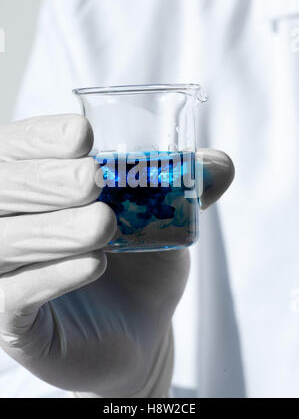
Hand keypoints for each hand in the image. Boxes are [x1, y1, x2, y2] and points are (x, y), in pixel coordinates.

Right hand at [0, 115, 233, 396]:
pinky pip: (14, 295)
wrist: (134, 324)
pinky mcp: (10, 319)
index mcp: (31, 183)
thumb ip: (183, 185)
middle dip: (48, 181)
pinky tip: (94, 265)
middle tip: (95, 180)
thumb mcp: (159, 215)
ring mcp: (2, 271)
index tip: (84, 136)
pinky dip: (53, 276)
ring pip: (4, 241)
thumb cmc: (137, 259)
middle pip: (4, 189)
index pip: (16, 146)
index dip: (41, 137)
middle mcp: (8, 220)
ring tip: (104, 225)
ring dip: (55, 229)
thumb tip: (222, 165)